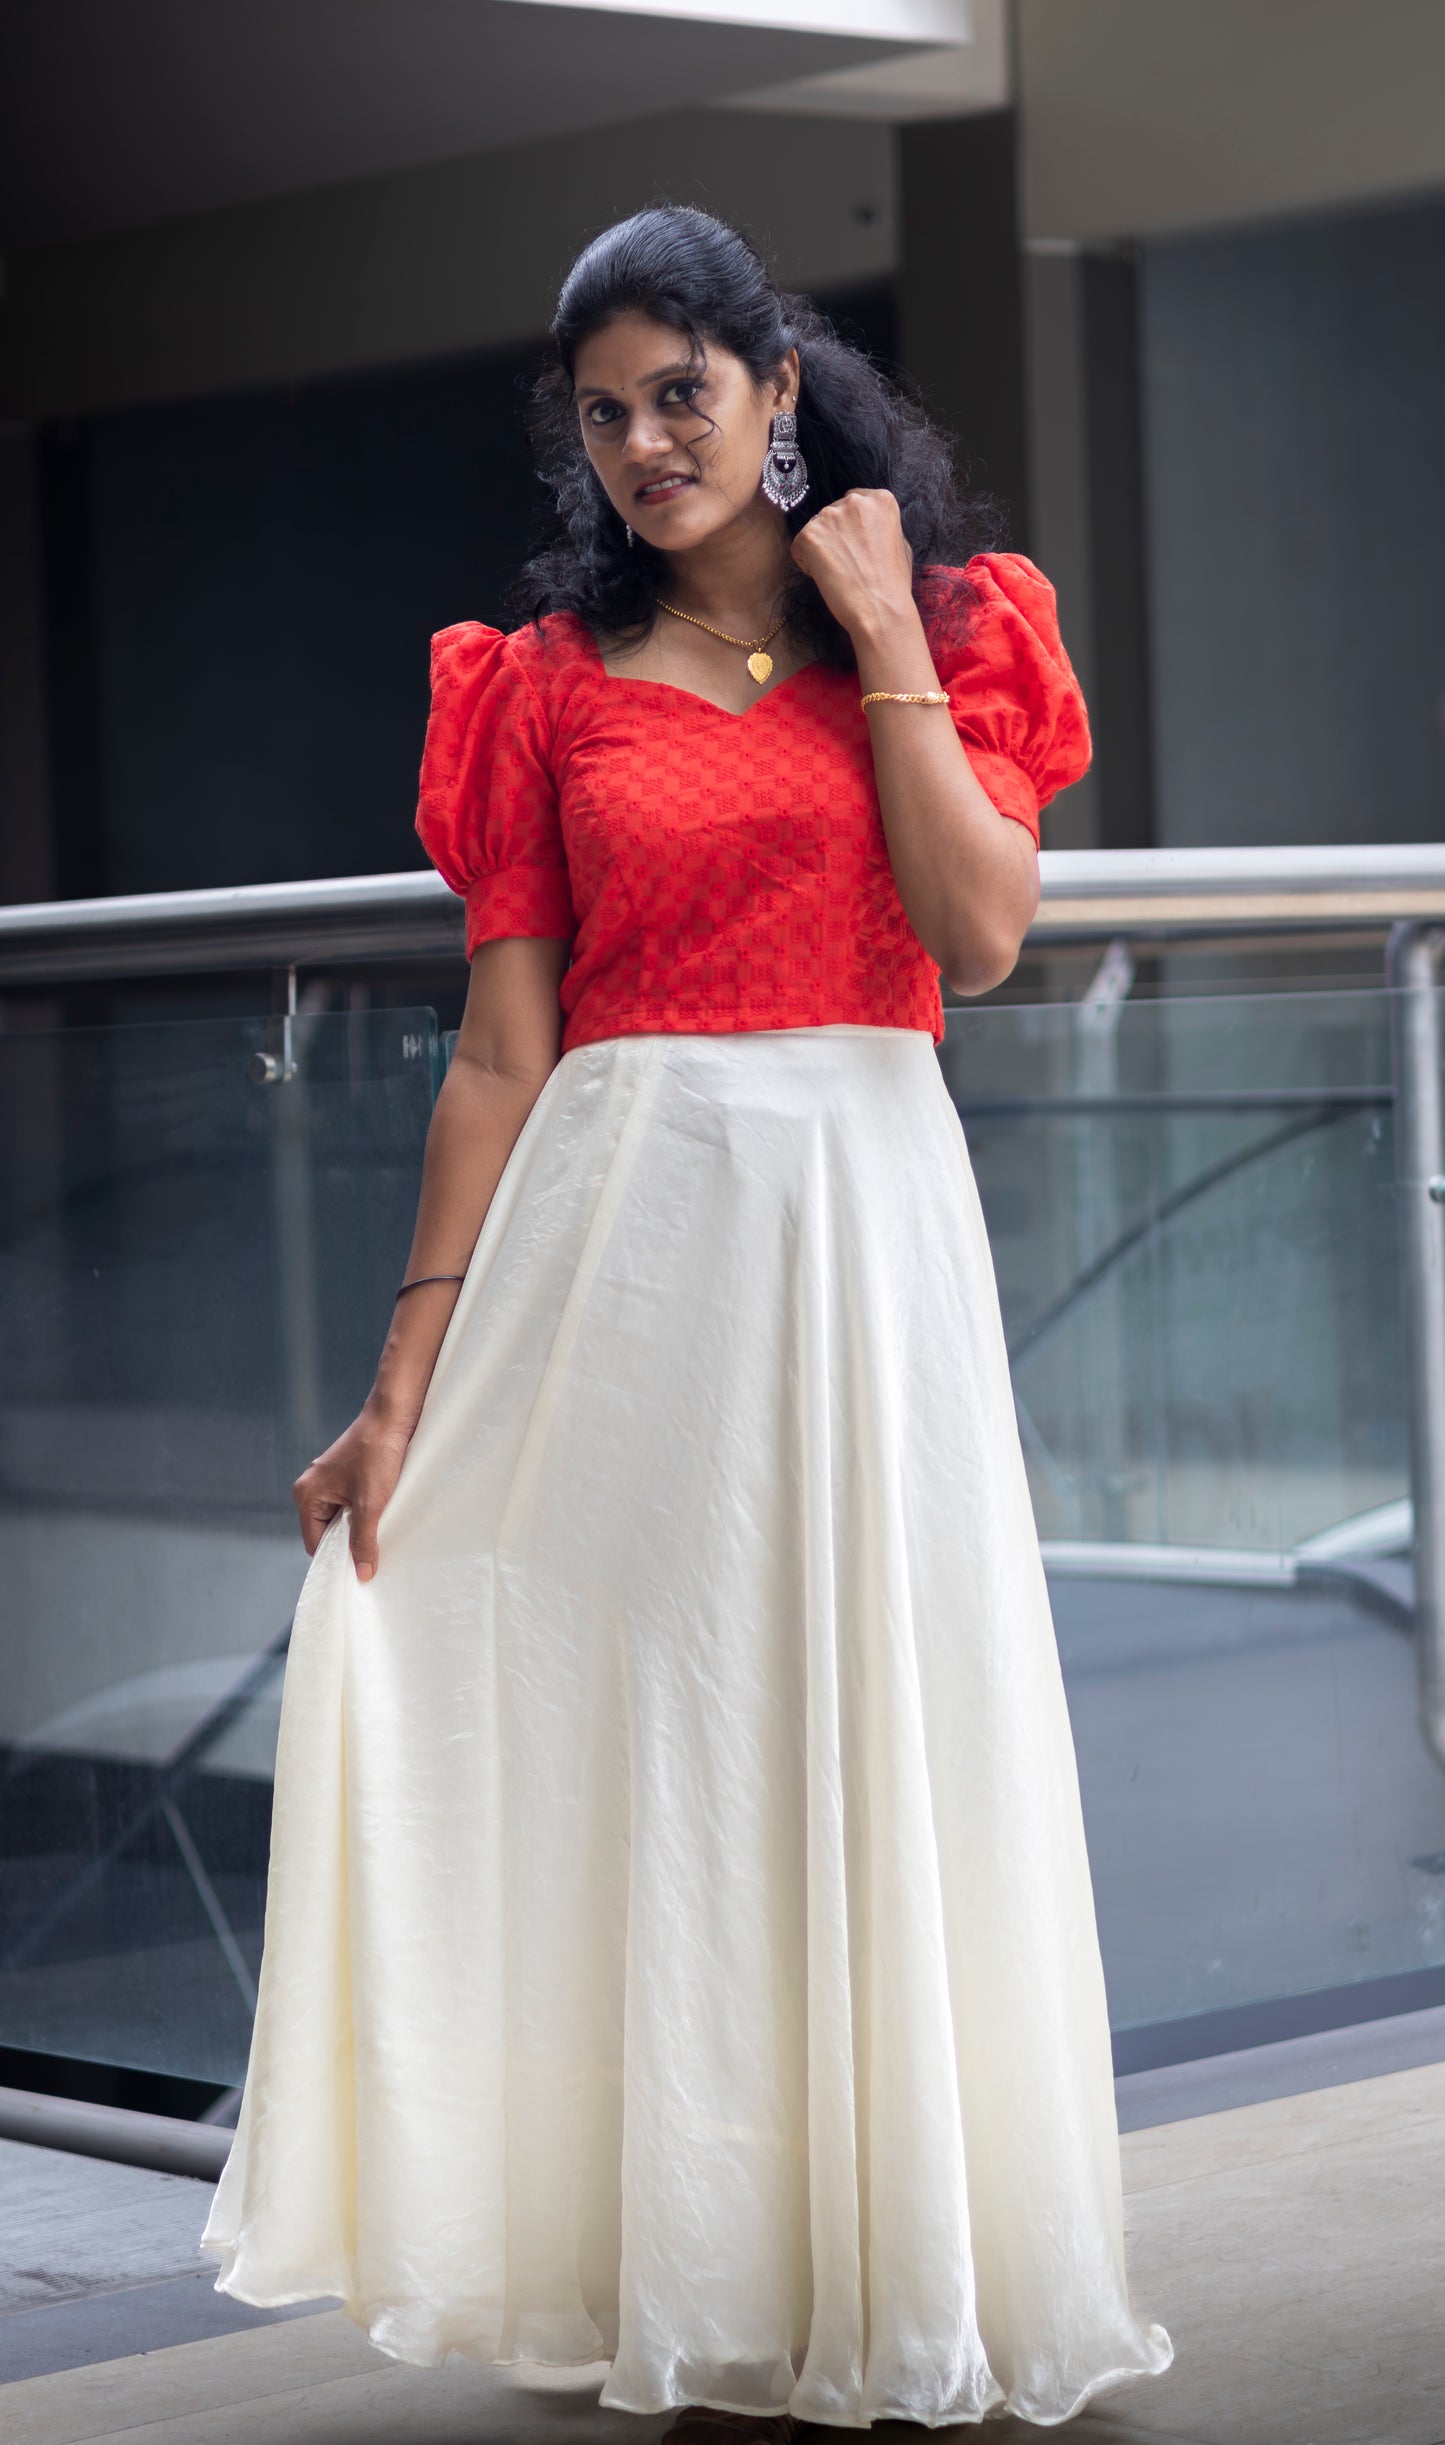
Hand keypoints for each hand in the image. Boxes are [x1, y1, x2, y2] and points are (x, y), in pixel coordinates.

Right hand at [292, 1398, 417, 1579]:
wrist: (393, 1416)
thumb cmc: (377, 1454)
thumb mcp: (371, 1504)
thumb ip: (363, 1540)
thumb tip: (362, 1573)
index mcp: (307, 1494)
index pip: (314, 1543)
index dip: (336, 1558)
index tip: (358, 1571)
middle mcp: (312, 1487)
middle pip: (326, 1532)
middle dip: (347, 1542)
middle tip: (372, 1553)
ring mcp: (328, 1480)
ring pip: (340, 1518)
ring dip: (358, 1527)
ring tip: (379, 1531)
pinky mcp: (345, 1475)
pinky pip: (349, 1504)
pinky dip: (364, 1513)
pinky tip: (381, 1515)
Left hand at [789, 488, 915, 636]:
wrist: (881, 609)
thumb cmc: (893, 584)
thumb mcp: (901, 544)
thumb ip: (882, 526)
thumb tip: (870, 526)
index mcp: (881, 500)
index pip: (853, 503)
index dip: (851, 528)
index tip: (857, 546)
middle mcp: (855, 501)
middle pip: (833, 513)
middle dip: (835, 536)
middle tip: (847, 563)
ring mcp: (830, 516)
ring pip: (815, 529)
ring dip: (821, 549)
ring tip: (839, 572)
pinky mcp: (810, 534)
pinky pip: (799, 546)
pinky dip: (807, 563)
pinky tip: (826, 577)